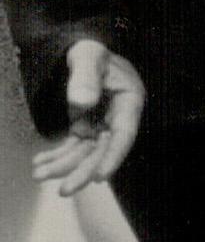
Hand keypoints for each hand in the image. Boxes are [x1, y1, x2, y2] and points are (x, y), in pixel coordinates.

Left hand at [32, 39, 145, 195]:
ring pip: (85, 152)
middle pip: (103, 151)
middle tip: (63, 190)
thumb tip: (81, 103)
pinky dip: (58, 155)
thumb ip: (85, 77)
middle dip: (82, 171)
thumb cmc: (90, 51)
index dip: (113, 157)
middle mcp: (117, 118)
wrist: (82, 51)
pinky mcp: (87, 126)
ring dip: (64, 165)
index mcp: (129, 101)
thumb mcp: (89, 56)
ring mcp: (101, 124)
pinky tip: (40, 162)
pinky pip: (74, 146)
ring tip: (39, 174)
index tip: (99, 178)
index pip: (123, 135)